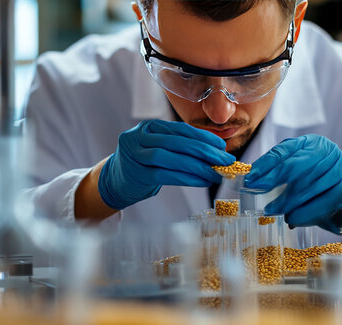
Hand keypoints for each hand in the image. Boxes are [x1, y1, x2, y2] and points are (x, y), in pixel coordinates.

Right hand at [98, 119, 234, 209]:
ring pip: (172, 158)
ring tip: (216, 173)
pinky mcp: (137, 174)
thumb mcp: (158, 147)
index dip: (204, 137)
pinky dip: (187, 178)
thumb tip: (216, 152)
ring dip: (198, 166)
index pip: (181, 129)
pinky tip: (202, 181)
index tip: (222, 146)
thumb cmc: (144, 164)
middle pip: (178, 142)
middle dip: (205, 151)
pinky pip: (166, 175)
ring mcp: (136, 155)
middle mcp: (140, 136)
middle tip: (225, 160)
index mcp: (149, 126)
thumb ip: (181, 146)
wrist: (115, 180)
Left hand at [244, 135, 341, 234]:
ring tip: (272, 211)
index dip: (266, 164)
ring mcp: (341, 167)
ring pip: (309, 185)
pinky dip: (305, 212)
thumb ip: (277, 175)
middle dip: (274, 180)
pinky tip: (293, 219)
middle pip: (297, 165)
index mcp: (311, 143)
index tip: (251, 178)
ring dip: (288, 201)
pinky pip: (323, 201)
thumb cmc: (314, 191)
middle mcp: (328, 150)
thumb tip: (253, 180)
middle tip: (257, 192)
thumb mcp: (295, 178)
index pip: (285, 150)